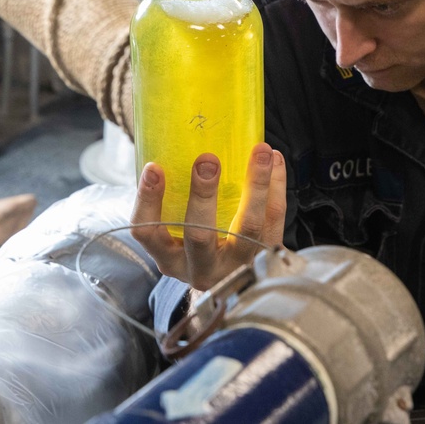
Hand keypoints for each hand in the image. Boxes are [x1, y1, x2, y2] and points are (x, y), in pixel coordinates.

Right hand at [131, 143, 287, 290]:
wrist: (236, 281)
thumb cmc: (199, 244)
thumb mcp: (177, 234)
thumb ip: (174, 200)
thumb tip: (179, 143)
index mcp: (169, 258)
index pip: (147, 233)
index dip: (147, 201)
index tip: (154, 168)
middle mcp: (200, 268)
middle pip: (199, 235)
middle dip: (203, 195)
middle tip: (207, 160)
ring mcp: (236, 266)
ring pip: (248, 227)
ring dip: (256, 185)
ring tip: (261, 152)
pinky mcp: (266, 258)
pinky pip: (274, 221)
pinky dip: (276, 187)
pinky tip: (275, 162)